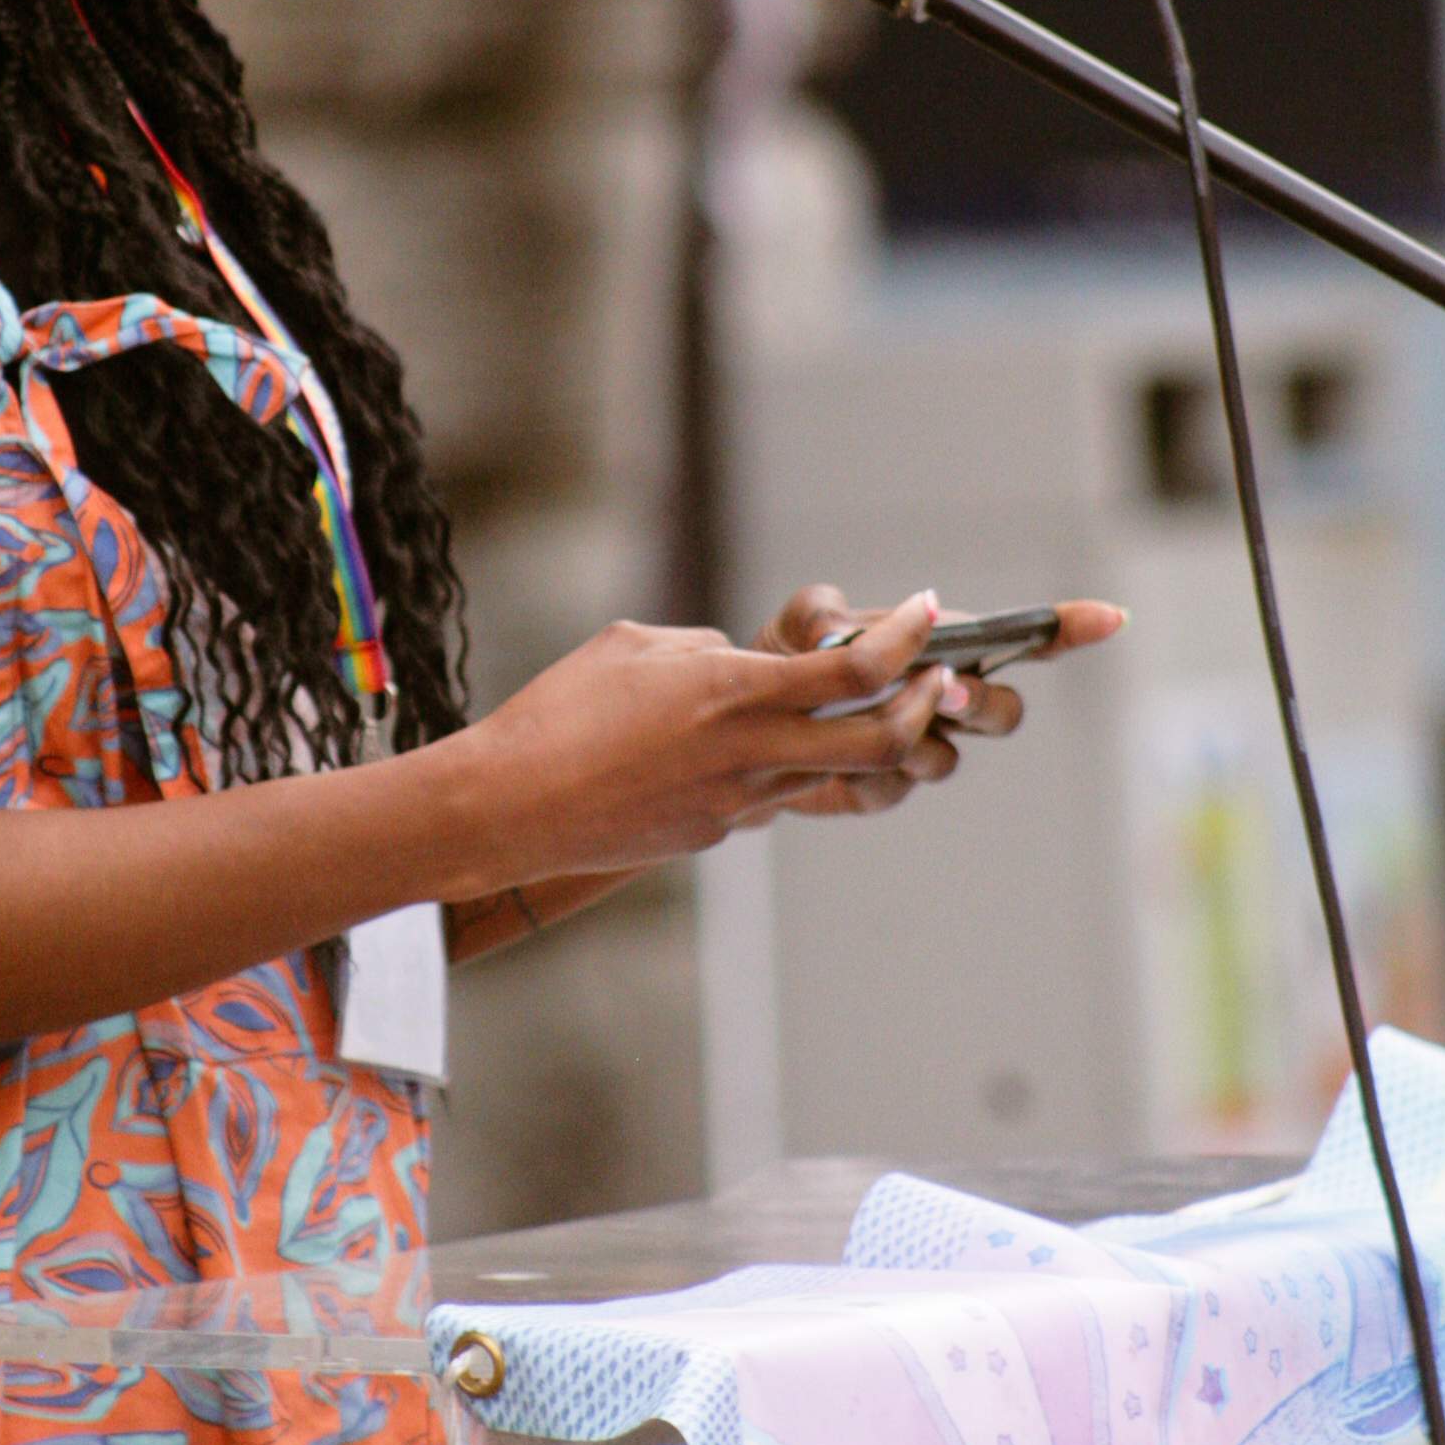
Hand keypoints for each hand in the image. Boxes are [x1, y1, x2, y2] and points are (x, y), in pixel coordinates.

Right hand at [460, 594, 978, 884]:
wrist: (510, 807)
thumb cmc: (558, 712)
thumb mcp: (634, 644)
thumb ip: (702, 647)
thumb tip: (737, 661)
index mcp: (735, 692)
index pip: (856, 668)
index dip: (907, 638)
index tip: (927, 612)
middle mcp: (752, 753)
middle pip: (881, 743)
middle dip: (922, 709)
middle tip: (935, 680)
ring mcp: (737, 801)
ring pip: (829, 773)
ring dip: (856, 740)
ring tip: (852, 706)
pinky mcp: (712, 832)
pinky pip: (767, 795)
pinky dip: (778, 766)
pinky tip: (737, 747)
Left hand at [752, 588, 1125, 819]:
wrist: (734, 719)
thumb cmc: (781, 654)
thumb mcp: (802, 622)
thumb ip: (833, 617)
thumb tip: (865, 630)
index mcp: (944, 647)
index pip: (1023, 641)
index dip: (1068, 631)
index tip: (1111, 618)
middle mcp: (945, 699)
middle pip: (1003, 711)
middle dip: (978, 703)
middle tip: (940, 690)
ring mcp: (918, 747)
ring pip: (949, 758)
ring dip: (913, 740)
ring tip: (862, 722)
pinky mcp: (880, 788)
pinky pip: (893, 790)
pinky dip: (864, 774)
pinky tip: (832, 758)